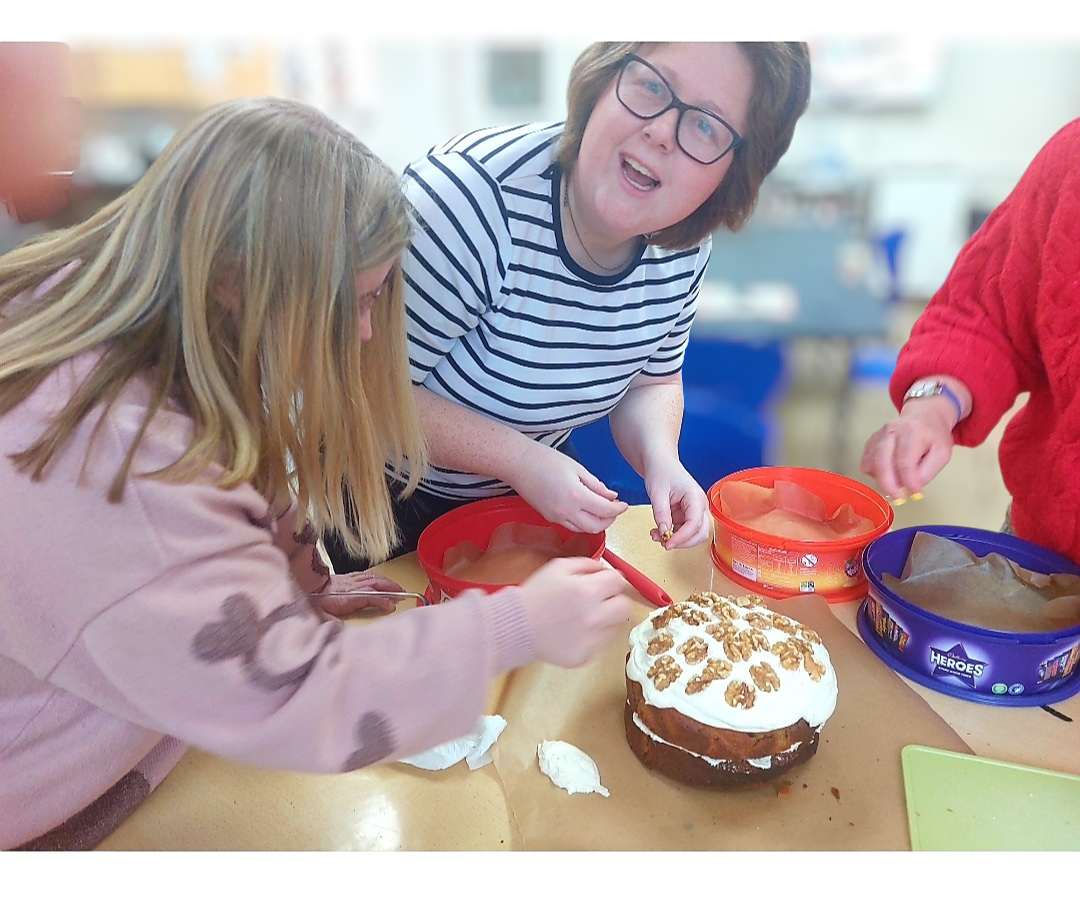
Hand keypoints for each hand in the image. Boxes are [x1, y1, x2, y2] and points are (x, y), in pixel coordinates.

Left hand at [309, 571, 406, 616]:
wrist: (301, 581)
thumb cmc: (309, 599)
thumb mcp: (317, 615)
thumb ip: (331, 624)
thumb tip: (342, 631)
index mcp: (345, 596)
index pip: (368, 596)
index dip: (382, 600)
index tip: (392, 605)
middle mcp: (350, 586)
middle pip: (374, 584)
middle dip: (390, 588)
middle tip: (403, 593)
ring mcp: (348, 579)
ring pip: (371, 577)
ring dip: (386, 581)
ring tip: (397, 586)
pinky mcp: (345, 576)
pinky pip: (365, 574)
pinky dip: (376, 576)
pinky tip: (380, 579)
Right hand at [509, 441, 627, 532]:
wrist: (518, 464)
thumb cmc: (544, 460)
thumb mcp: (577, 468)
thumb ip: (596, 485)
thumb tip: (610, 495)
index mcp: (576, 496)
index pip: (605, 510)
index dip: (618, 509)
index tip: (623, 504)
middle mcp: (566, 511)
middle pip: (597, 526)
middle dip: (610, 520)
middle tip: (615, 509)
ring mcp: (556, 517)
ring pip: (584, 530)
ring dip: (596, 523)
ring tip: (601, 510)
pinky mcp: (549, 517)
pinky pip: (571, 526)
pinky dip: (582, 522)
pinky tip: (585, 511)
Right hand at [517, 557, 635, 667]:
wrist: (514, 626)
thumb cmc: (535, 594)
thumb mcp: (558, 566)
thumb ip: (587, 564)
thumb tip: (606, 570)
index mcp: (587, 590)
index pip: (619, 582)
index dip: (612, 580)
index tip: (605, 583)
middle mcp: (593, 617)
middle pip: (624, 607)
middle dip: (614, 600)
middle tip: (599, 600)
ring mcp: (590, 640)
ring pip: (615, 626)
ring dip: (604, 619)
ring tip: (582, 616)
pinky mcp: (584, 656)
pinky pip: (600, 644)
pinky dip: (591, 636)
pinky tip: (573, 631)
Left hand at [644, 459, 710, 549]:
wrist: (660, 463)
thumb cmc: (661, 471)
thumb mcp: (657, 492)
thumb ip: (661, 513)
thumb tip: (664, 533)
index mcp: (695, 497)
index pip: (695, 524)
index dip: (682, 538)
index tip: (667, 544)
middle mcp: (699, 505)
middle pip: (700, 533)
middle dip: (683, 542)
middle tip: (664, 543)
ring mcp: (694, 511)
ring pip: (693, 535)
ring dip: (677, 540)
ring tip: (657, 535)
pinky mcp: (687, 515)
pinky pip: (684, 531)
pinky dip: (673, 535)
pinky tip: (659, 531)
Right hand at [860, 401, 956, 499]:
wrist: (924, 416)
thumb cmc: (934, 437)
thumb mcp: (942, 454)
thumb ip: (928, 471)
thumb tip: (910, 487)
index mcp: (912, 432)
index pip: (905, 461)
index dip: (908, 481)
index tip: (915, 494)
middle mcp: (891, 431)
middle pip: (881, 462)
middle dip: (889, 485)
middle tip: (899, 498)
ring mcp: (877, 436)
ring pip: (871, 464)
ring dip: (882, 479)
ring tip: (897, 482)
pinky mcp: (870, 442)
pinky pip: (866, 463)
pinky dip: (875, 473)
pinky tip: (889, 472)